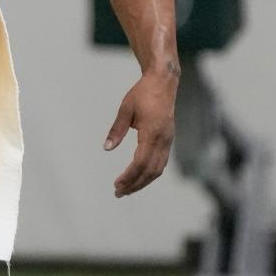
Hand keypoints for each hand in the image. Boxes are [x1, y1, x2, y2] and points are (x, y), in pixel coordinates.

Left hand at [103, 70, 175, 196]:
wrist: (163, 83)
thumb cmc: (143, 93)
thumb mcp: (125, 109)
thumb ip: (116, 130)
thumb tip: (107, 148)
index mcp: (152, 133)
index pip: (141, 162)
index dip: (129, 176)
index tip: (117, 184)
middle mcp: (163, 140)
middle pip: (150, 171)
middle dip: (135, 184)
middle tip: (118, 193)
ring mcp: (168, 141)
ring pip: (158, 169)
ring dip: (143, 182)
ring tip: (127, 189)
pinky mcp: (168, 140)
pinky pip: (161, 163)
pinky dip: (150, 173)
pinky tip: (139, 177)